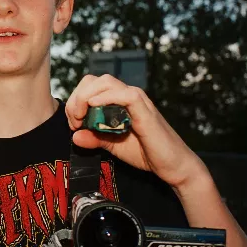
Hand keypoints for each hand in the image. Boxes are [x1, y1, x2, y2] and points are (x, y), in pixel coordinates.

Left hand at [65, 74, 204, 188]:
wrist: (172, 166)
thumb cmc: (145, 152)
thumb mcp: (112, 145)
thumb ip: (94, 139)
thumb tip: (75, 136)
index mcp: (117, 101)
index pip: (90, 86)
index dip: (76, 99)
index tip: (73, 122)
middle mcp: (127, 96)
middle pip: (94, 80)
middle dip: (77, 97)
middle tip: (75, 120)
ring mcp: (137, 101)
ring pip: (106, 82)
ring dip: (86, 97)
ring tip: (82, 117)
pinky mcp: (146, 110)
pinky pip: (126, 95)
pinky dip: (106, 97)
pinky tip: (95, 107)